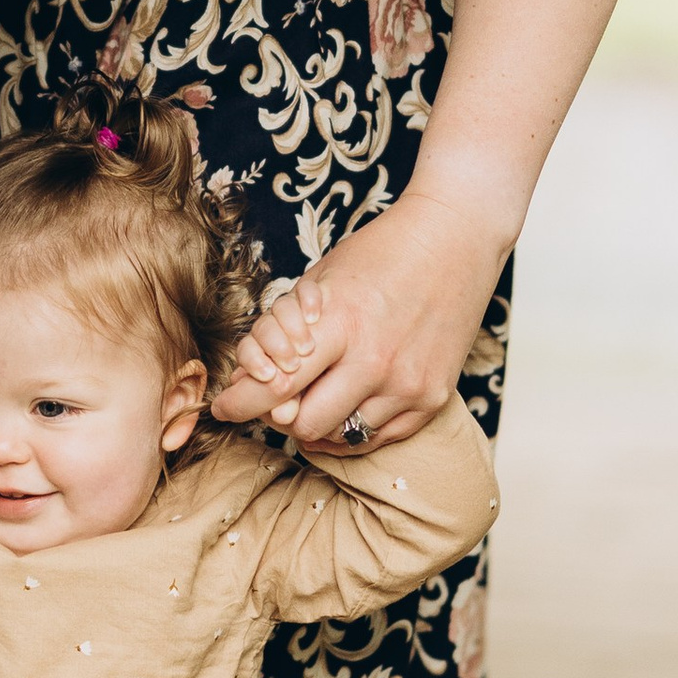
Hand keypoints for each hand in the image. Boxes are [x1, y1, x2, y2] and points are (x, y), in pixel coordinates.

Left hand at [212, 188, 507, 449]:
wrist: (454, 239)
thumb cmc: (379, 254)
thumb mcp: (320, 280)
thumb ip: (284, 333)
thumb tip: (247, 381)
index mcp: (341, 324)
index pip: (274, 388)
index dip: (239, 403)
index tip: (223, 406)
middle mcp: (375, 361)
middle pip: (302, 424)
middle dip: (277, 414)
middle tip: (274, 397)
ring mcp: (408, 384)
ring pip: (339, 436)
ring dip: (317, 422)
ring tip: (314, 394)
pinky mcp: (433, 398)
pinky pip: (377, 438)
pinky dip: (352, 428)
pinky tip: (344, 403)